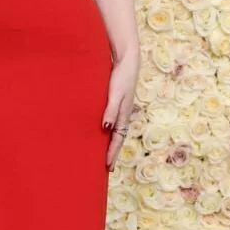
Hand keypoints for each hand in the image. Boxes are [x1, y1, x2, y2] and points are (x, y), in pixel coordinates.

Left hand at [102, 54, 137, 171]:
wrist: (126, 61)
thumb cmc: (120, 77)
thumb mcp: (115, 94)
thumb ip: (111, 110)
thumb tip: (106, 128)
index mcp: (124, 116)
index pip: (118, 140)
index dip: (112, 153)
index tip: (107, 167)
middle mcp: (123, 115)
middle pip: (117, 139)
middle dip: (113, 153)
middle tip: (106, 168)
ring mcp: (120, 110)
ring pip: (115, 132)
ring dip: (110, 144)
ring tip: (103, 155)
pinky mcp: (116, 104)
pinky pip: (112, 123)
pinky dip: (108, 132)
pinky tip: (102, 133)